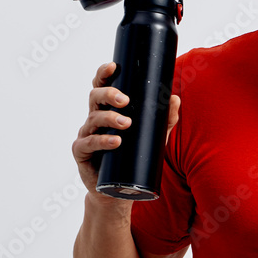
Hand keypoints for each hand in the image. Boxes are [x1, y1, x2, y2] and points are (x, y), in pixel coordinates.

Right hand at [71, 62, 180, 197]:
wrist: (116, 190)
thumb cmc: (133, 156)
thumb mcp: (153, 136)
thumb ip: (165, 118)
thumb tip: (175, 98)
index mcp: (107, 108)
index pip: (102, 86)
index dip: (104, 74)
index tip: (113, 66)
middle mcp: (94, 118)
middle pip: (95, 97)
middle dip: (109, 94)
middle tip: (125, 100)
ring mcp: (87, 134)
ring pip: (93, 119)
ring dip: (109, 118)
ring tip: (126, 123)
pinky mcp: (82, 152)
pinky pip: (89, 143)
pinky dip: (103, 141)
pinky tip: (116, 141)